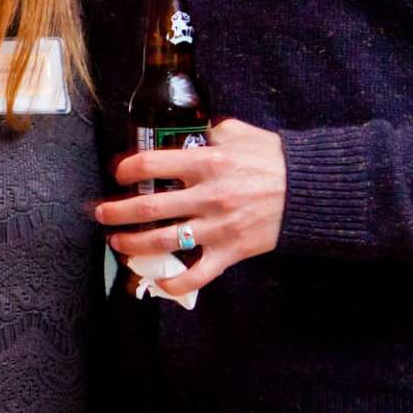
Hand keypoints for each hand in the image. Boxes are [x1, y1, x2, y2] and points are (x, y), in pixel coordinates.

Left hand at [93, 119, 286, 297]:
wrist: (311, 191)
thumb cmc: (274, 159)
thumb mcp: (239, 133)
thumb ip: (209, 131)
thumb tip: (187, 129)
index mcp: (207, 162)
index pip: (151, 164)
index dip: (127, 169)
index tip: (119, 173)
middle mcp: (207, 196)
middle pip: (148, 207)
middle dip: (116, 211)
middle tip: (101, 212)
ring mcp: (217, 227)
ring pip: (162, 241)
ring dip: (132, 244)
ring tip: (117, 241)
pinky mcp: (230, 251)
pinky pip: (196, 274)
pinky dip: (173, 283)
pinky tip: (157, 283)